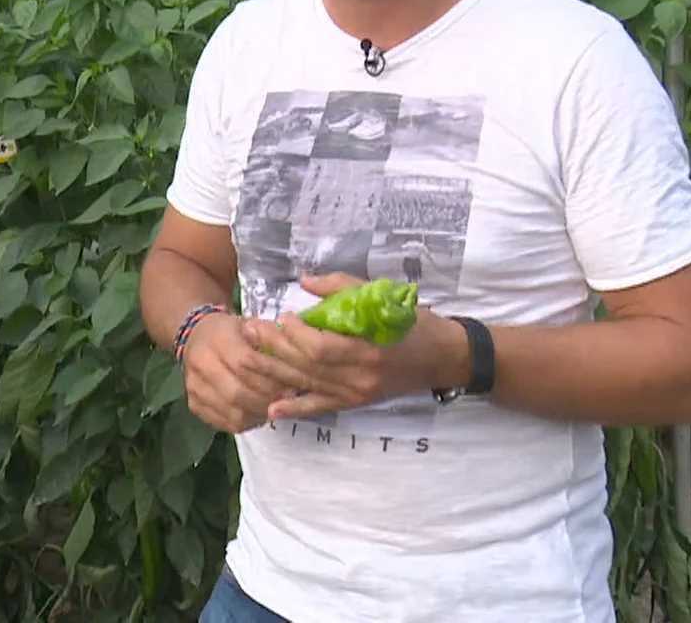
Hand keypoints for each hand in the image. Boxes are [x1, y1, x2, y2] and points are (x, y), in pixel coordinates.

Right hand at [181, 312, 310, 433]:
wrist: (197, 337)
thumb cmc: (233, 331)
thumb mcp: (253, 324)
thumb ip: (273, 340)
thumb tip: (299, 360)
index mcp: (217, 338)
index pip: (245, 363)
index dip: (270, 378)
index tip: (292, 385)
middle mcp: (200, 363)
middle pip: (237, 392)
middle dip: (267, 400)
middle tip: (287, 402)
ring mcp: (193, 386)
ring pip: (232, 412)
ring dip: (259, 414)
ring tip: (276, 410)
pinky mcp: (193, 404)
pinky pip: (224, 422)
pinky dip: (246, 422)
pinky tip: (259, 414)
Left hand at [241, 271, 459, 421]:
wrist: (445, 358)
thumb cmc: (416, 323)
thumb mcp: (383, 297)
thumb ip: (342, 288)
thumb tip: (304, 281)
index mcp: (368, 349)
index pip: (321, 347)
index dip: (296, 335)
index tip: (282, 316)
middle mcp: (360, 377)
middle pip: (307, 366)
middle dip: (274, 349)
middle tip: (249, 330)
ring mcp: (356, 393)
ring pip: (307, 386)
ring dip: (274, 374)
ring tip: (245, 359)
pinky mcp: (355, 402)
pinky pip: (320, 408)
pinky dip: (295, 409)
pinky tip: (270, 409)